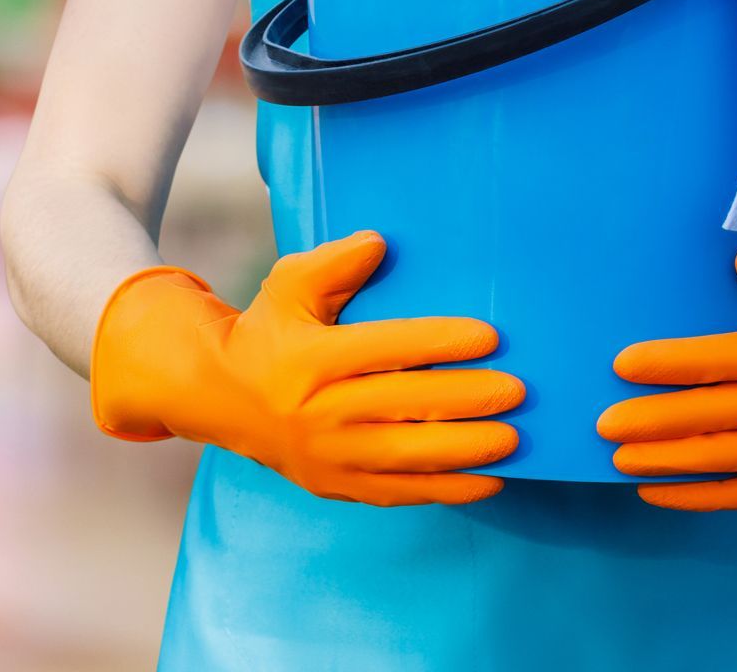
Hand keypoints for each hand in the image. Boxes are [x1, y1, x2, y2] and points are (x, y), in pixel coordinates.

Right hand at [91, 231, 522, 506]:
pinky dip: (445, 489)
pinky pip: (398, 491)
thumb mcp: (287, 284)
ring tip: (513, 439)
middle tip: (516, 391)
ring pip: (405, 455)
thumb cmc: (266, 331)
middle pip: (402, 405)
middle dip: (464, 399)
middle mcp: (318, 410)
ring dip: (464, 449)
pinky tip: (489, 480)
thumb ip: (334, 263)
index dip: (437, 343)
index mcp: (310, 357)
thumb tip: (379, 244)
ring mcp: (327, 454)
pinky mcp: (335, 484)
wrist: (220, 396)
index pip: (384, 348)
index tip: (488, 338)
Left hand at [597, 236, 736, 511]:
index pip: (723, 360)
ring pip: (724, 459)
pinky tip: (655, 490)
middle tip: (603, 423)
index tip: (622, 364)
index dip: (670, 363)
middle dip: (654, 421)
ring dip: (667, 461)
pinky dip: (698, 496)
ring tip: (617, 458)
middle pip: (715, 415)